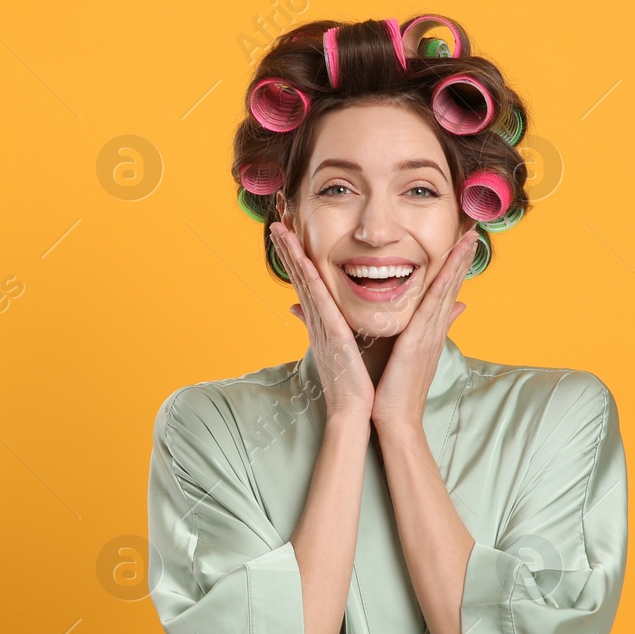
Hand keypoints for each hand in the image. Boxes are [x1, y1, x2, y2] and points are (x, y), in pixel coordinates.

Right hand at [270, 222, 375, 421]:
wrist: (355, 411)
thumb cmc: (358, 383)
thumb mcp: (349, 348)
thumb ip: (344, 327)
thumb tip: (332, 314)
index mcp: (324, 322)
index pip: (309, 282)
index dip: (298, 257)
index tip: (291, 233)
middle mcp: (317, 321)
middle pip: (299, 277)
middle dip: (288, 249)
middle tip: (276, 222)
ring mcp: (321, 326)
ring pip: (303, 282)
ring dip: (290, 255)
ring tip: (279, 230)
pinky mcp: (330, 333)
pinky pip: (317, 301)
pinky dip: (308, 279)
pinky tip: (301, 259)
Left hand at [371, 227, 476, 431]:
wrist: (395, 417)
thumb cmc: (393, 388)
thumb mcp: (405, 354)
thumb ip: (413, 332)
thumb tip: (427, 320)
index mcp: (429, 331)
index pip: (444, 291)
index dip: (453, 266)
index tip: (461, 241)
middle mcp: (435, 329)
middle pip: (452, 285)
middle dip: (462, 256)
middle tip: (472, 228)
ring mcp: (431, 332)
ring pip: (448, 289)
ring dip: (459, 261)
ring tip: (469, 236)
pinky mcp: (421, 338)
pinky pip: (435, 302)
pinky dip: (445, 279)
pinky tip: (451, 261)